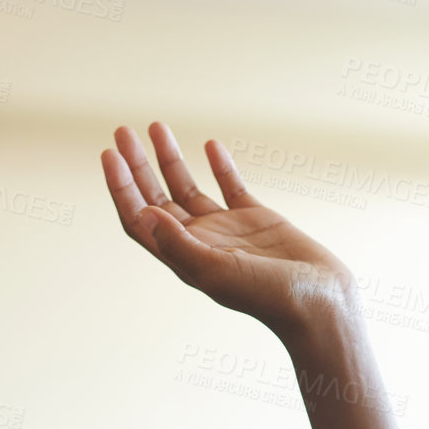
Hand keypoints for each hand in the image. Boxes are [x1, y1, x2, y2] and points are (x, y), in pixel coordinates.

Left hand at [101, 124, 356, 338]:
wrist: (318, 302)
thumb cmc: (267, 296)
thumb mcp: (216, 271)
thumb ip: (179, 244)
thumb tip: (143, 214)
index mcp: (183, 257)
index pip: (139, 219)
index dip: (121, 188)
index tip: (110, 154)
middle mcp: (199, 242)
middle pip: (156, 198)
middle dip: (137, 166)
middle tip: (122, 132)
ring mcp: (226, 229)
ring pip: (187, 187)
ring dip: (169, 159)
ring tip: (155, 126)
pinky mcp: (256, 219)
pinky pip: (230, 186)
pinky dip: (218, 165)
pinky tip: (209, 145)